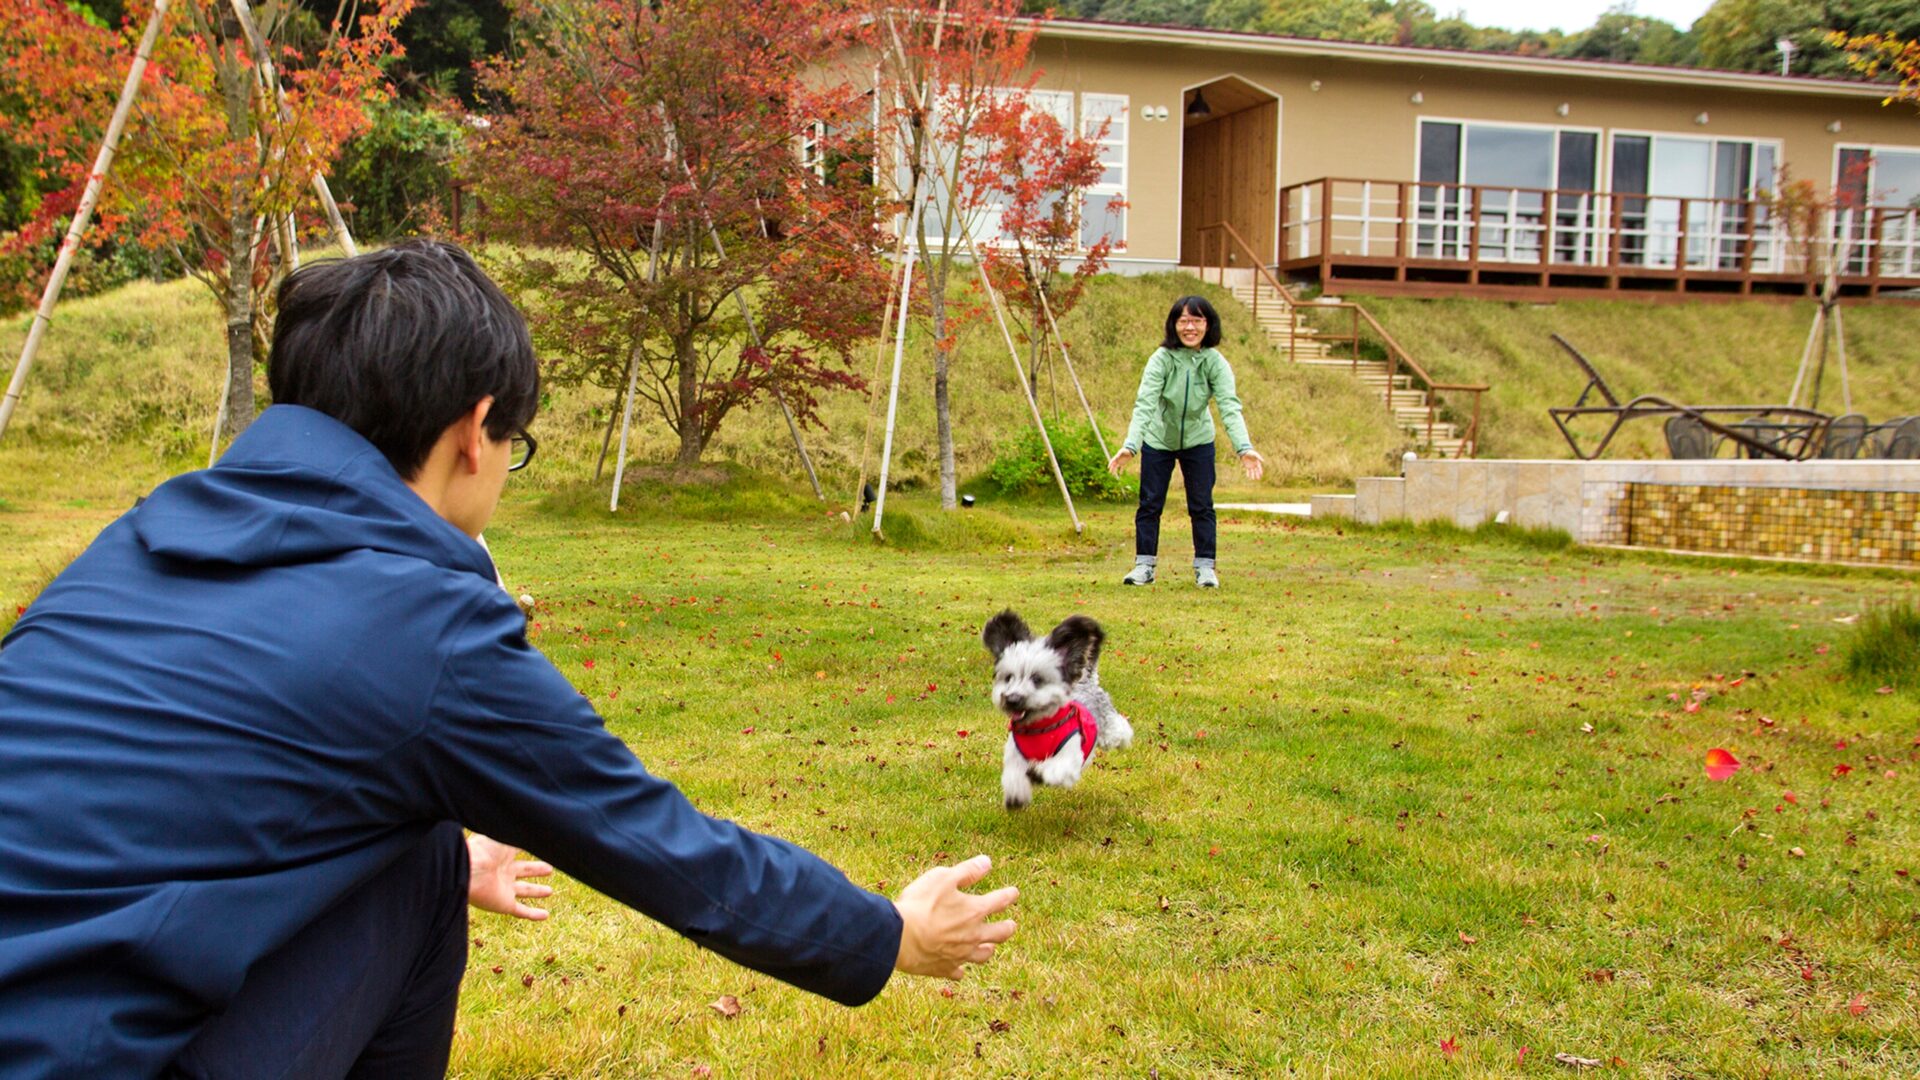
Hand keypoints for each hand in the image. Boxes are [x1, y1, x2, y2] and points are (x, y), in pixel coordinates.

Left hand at [466, 833, 554, 920]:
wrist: (468, 869)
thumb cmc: (485, 849)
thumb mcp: (509, 838)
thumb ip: (525, 839)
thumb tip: (541, 834)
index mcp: (503, 854)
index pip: (519, 850)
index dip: (531, 848)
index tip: (545, 848)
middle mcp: (503, 871)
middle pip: (524, 871)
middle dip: (536, 870)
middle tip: (549, 869)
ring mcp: (503, 888)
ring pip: (524, 891)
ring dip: (536, 891)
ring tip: (549, 891)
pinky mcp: (503, 904)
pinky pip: (521, 911)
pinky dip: (533, 914)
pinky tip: (545, 915)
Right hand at [892, 854, 1018, 979]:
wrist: (900, 937)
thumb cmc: (920, 904)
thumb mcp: (943, 878)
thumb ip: (967, 871)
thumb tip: (987, 862)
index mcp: (975, 911)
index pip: (1000, 901)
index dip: (1009, 895)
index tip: (1014, 893)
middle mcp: (973, 935)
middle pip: (1000, 934)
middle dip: (1008, 928)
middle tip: (1011, 925)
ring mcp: (960, 954)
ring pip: (982, 955)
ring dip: (988, 949)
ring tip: (990, 947)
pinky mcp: (944, 968)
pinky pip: (958, 972)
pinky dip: (960, 969)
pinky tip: (959, 969)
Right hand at [1106, 449, 1134, 476]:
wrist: (1130, 451)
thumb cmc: (1125, 450)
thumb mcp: (1122, 451)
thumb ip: (1119, 454)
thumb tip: (1116, 457)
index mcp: (1116, 457)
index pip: (1112, 461)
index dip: (1110, 464)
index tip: (1108, 467)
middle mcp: (1117, 460)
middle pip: (1113, 465)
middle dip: (1111, 469)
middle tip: (1110, 472)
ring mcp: (1120, 462)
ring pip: (1116, 467)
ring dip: (1115, 471)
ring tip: (1113, 474)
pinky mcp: (1124, 464)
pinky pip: (1122, 468)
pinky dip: (1121, 471)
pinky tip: (1120, 474)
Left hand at [1239, 449, 1264, 481]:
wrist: (1244, 452)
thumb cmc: (1250, 452)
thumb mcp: (1255, 454)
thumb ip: (1259, 457)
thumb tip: (1263, 461)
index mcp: (1257, 462)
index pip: (1259, 468)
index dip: (1260, 471)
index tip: (1261, 474)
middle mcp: (1254, 465)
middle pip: (1256, 471)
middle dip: (1257, 475)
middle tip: (1258, 479)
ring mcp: (1250, 466)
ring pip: (1252, 472)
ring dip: (1252, 475)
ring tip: (1253, 479)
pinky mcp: (1247, 466)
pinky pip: (1248, 471)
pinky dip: (1248, 473)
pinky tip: (1248, 477)